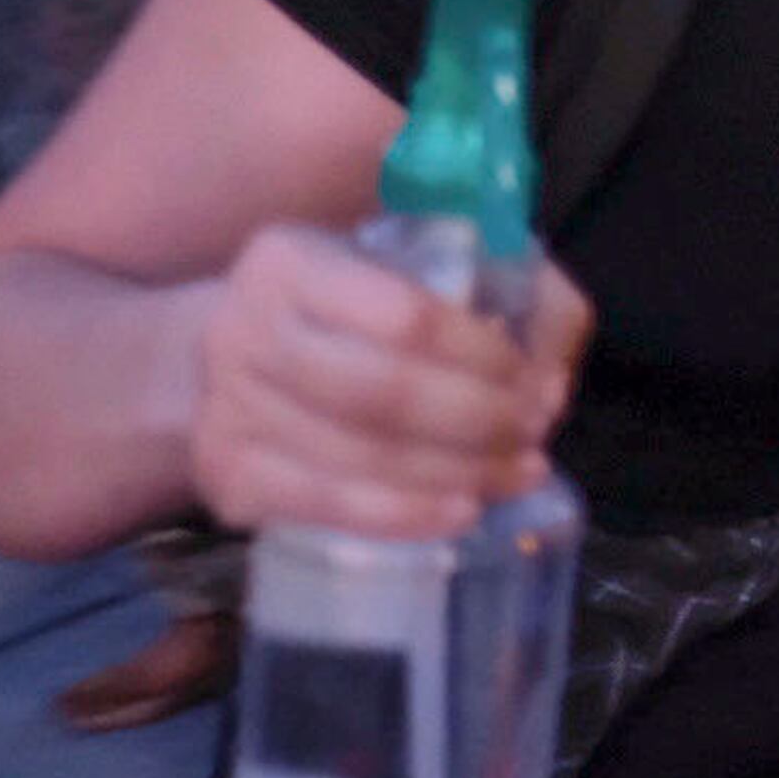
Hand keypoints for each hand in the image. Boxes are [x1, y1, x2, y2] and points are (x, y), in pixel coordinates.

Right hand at [188, 227, 592, 540]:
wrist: (230, 361)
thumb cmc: (345, 310)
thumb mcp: (422, 268)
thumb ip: (508, 295)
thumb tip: (550, 379)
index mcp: (290, 262)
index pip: (406, 317)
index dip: (483, 356)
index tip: (532, 377)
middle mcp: (243, 331)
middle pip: (386, 393)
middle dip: (480, 419)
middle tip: (534, 429)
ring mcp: (228, 407)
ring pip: (365, 455)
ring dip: (460, 472)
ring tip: (520, 472)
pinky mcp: (228, 474)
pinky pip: (330, 505)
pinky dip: (407, 515)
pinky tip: (464, 510)